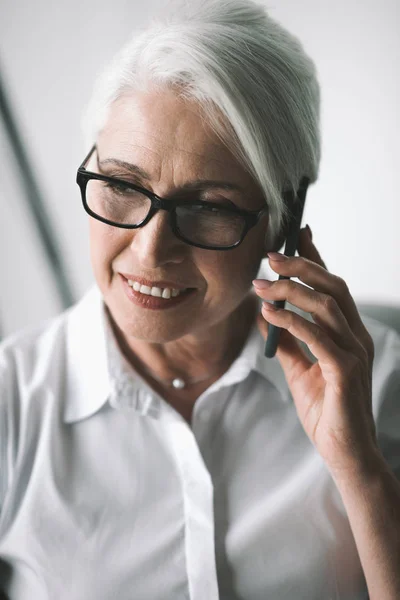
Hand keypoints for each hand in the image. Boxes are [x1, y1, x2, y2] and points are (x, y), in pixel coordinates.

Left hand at [253, 226, 378, 477]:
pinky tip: (269, 313)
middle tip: (270, 256)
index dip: (315, 259)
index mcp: (348, 333)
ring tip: (261, 285)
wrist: (344, 451)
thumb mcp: (299, 369)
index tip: (295, 236)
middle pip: (332, 287)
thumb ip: (286, 341)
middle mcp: (356, 337)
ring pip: (325, 306)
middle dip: (301, 266)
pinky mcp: (346, 371)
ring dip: (289, 291)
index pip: (332, 287)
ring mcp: (355, 352)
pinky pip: (318, 337)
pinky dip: (292, 321)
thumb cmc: (326, 409)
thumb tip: (265, 315)